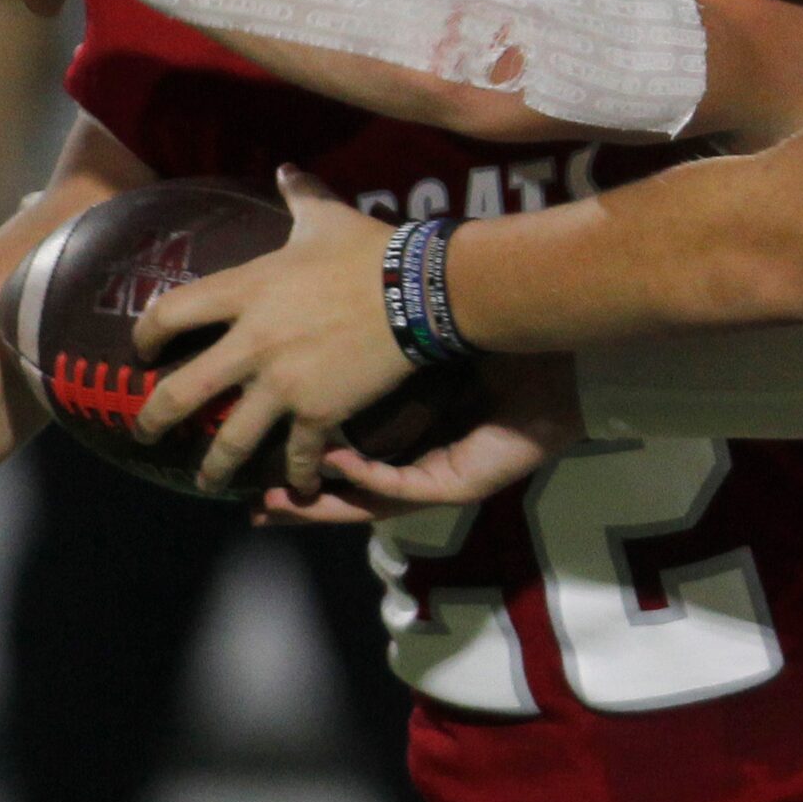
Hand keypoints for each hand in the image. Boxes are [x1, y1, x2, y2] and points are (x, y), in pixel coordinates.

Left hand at [134, 167, 411, 494]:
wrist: (418, 290)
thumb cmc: (368, 250)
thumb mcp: (325, 217)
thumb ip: (299, 195)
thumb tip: (287, 169)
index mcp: (245, 291)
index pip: (169, 314)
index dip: (145, 336)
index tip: (141, 351)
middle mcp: (251, 342)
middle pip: (179, 393)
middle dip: (153, 419)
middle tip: (145, 432)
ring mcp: (283, 382)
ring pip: (229, 439)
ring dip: (214, 467)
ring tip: (208, 482)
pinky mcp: (319, 411)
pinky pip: (296, 454)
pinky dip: (296, 475)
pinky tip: (296, 486)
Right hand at [254, 354, 582, 523]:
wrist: (556, 355)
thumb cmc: (496, 341)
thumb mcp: (425, 344)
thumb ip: (379, 335)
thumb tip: (332, 298)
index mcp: (408, 434)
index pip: (341, 454)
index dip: (299, 458)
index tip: (253, 454)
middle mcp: (417, 463)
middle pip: (344, 492)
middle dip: (296, 498)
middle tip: (246, 498)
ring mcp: (435, 478)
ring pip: (364, 503)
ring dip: (318, 504)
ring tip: (272, 500)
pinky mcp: (456, 484)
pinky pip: (401, 487)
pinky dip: (366, 479)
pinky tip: (333, 464)